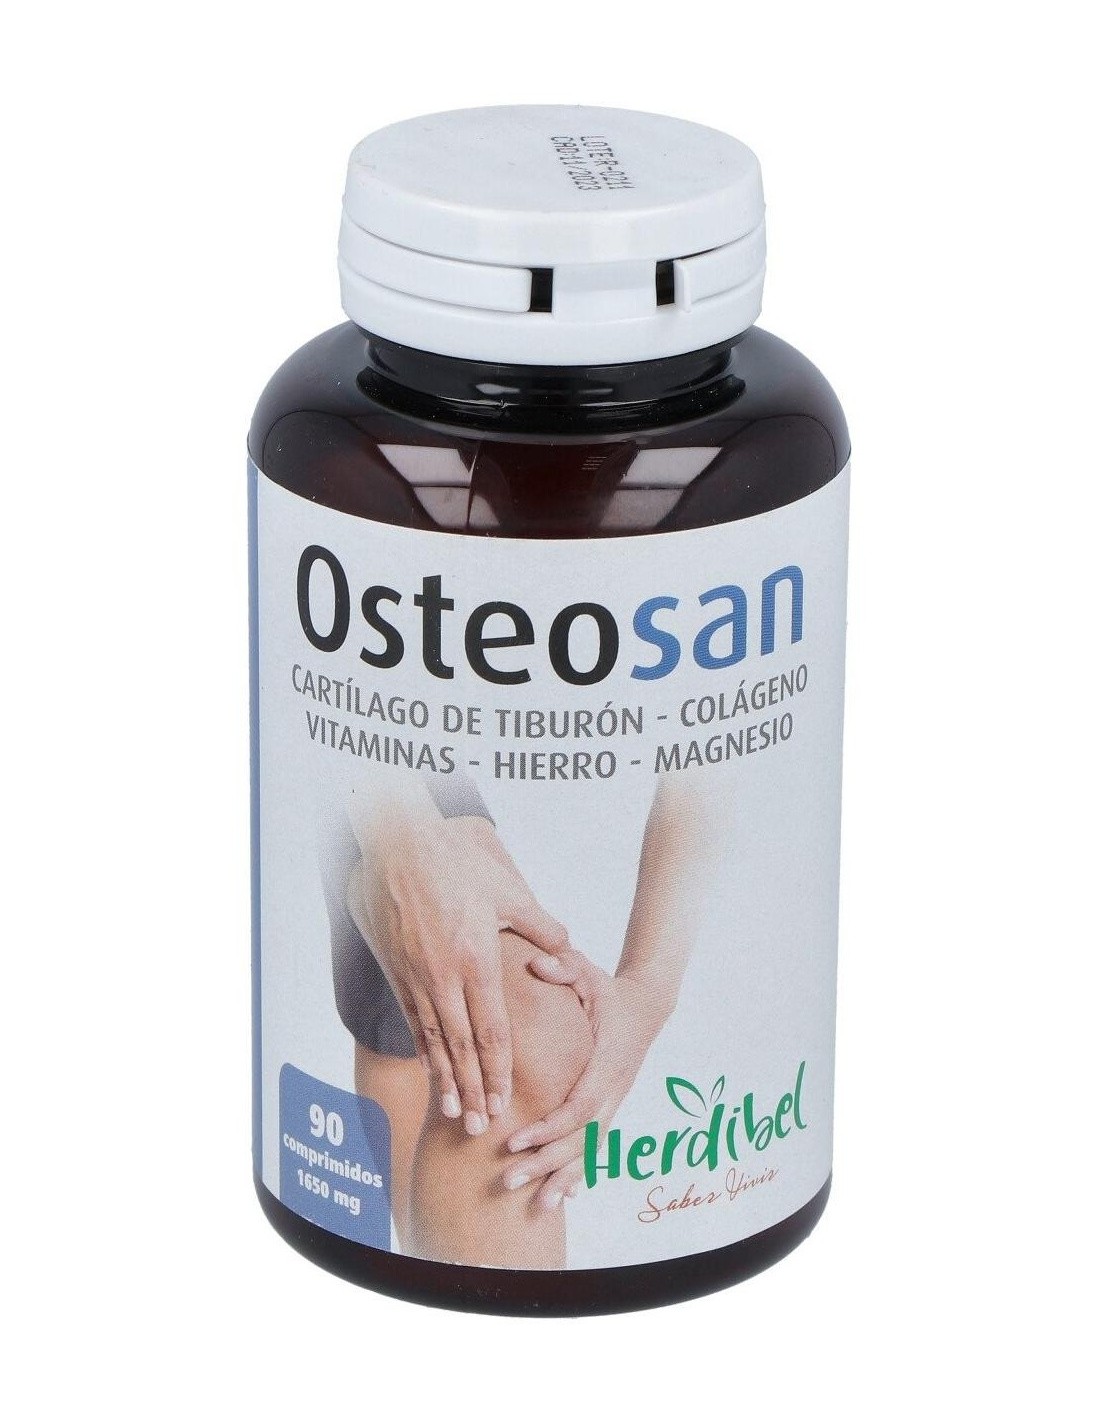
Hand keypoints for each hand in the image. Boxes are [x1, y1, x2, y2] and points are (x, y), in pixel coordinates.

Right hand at [346, 815, 568, 1134]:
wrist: (398, 847)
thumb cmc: (456, 864)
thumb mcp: (507, 891)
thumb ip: (539, 926)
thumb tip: (566, 947)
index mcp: (475, 961)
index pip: (491, 1031)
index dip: (498, 1071)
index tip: (504, 1100)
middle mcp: (443, 978)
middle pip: (463, 1048)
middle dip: (474, 1090)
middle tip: (481, 1127)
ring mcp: (417, 977)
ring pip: (435, 1040)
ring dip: (447, 1079)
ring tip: (455, 1112)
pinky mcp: (397, 970)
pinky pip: (413, 1019)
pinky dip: (424, 1049)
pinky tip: (432, 1069)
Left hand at [502, 950, 663, 1208]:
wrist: (646, 1005)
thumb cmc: (608, 988)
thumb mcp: (587, 970)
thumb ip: (564, 967)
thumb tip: (538, 964)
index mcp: (606, 1062)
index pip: (577, 1105)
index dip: (548, 1128)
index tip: (514, 1142)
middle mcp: (613, 1088)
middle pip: (581, 1138)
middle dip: (546, 1163)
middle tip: (507, 1182)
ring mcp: (614, 1101)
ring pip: (590, 1149)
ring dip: (563, 1178)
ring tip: (537, 1207)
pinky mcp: (610, 1107)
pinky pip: (596, 1145)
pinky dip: (581, 1172)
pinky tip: (564, 1198)